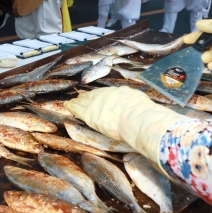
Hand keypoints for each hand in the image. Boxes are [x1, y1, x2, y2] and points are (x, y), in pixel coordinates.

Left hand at [66, 87, 186, 162]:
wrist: (137, 118)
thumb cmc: (144, 114)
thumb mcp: (142, 103)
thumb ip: (137, 103)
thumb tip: (142, 106)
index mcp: (120, 93)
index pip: (107, 94)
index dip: (101, 96)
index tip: (97, 97)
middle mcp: (107, 95)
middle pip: (95, 95)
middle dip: (88, 97)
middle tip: (81, 97)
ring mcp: (97, 104)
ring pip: (85, 101)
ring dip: (79, 101)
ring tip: (73, 102)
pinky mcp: (90, 113)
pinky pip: (78, 109)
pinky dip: (72, 107)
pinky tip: (67, 106)